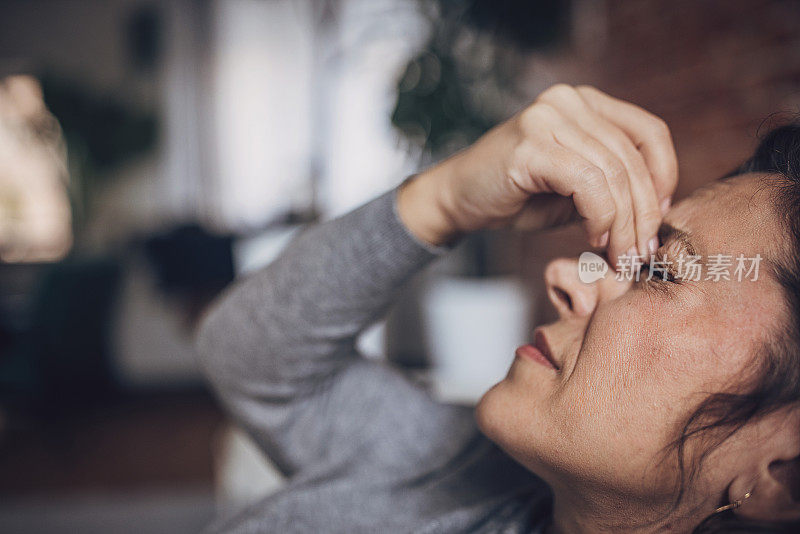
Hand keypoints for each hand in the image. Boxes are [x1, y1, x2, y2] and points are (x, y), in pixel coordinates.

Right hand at [397, 84, 677, 264]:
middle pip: (630, 158)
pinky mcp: (530, 144)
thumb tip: (660, 212)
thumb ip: (613, 185)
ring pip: (612, 173)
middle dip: (643, 214)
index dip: (664, 178)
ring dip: (623, 223)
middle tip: (640, 255)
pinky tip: (594, 238)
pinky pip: (587, 182)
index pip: (648, 133)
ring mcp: (547, 118)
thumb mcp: (576, 187)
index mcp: (585, 103)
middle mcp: (568, 101)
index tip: (659, 220)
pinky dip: (600, 216)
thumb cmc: (517, 196)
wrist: (457, 199)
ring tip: (619, 256)